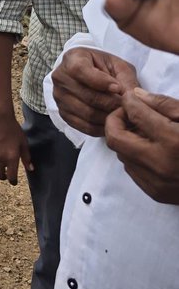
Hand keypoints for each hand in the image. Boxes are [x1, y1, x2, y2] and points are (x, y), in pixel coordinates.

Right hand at [0, 108, 32, 184]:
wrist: (0, 118)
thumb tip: (31, 169)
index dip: (13, 181)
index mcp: (12, 158)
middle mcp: (0, 158)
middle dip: (2, 176)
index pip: (11, 177)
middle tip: (5, 173)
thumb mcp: (24, 143)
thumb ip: (26, 157)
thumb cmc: (14, 130)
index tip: (13, 181)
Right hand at [51, 47, 137, 136]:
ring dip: (108, 117)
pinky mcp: (63, 113)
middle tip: (127, 106)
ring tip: (121, 114)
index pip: (80, 70)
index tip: (118, 88)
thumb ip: (126, 80)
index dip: (101, 81)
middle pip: (88, 96)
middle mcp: (61, 77)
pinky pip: (84, 126)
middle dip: (111, 103)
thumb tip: (129, 98)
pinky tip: (111, 121)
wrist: (90, 75)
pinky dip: (101, 127)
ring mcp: (59, 97)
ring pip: (88, 114)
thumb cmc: (105, 68)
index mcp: (73, 58)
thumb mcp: (118, 66)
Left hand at [105, 87, 178, 203]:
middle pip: (115, 138)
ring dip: (126, 139)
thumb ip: (164, 105)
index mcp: (173, 141)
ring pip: (121, 154)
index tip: (131, 98)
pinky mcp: (156, 193)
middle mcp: (160, 164)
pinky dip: (135, 156)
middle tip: (129, 114)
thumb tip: (136, 96)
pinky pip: (132, 170)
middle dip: (116, 120)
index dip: (129, 101)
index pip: (135, 113)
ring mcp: (157, 182)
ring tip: (144, 131)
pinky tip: (152, 149)